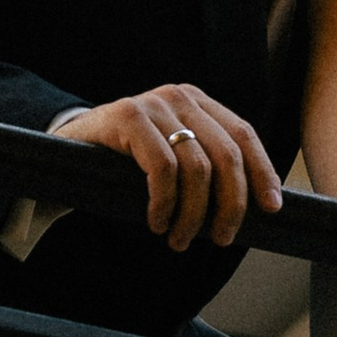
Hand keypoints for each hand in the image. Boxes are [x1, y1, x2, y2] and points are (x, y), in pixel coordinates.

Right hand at [55, 86, 282, 252]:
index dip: (262, 173)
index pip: (244, 136)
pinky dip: (165, 203)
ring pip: (197, 167)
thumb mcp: (173, 160)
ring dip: (192, 214)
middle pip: (227, 155)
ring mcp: (153, 104)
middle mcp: (179, 96)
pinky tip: (156, 222)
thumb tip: (257, 209)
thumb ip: (207, 169)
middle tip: (220, 239)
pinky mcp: (126, 117)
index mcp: (198, 103)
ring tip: (179, 240)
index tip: (272, 209)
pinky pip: (163, 169)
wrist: (64, 152)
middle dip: (230, 204)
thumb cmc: (125, 165)